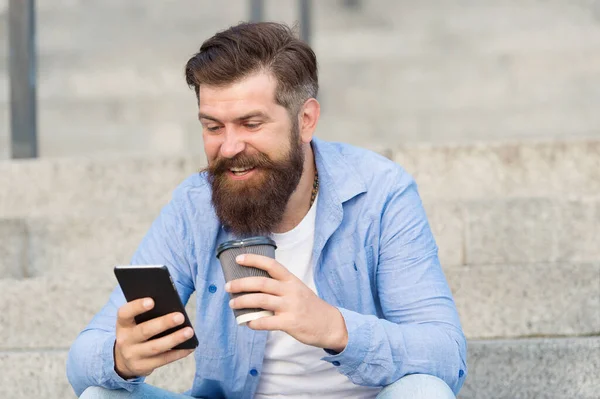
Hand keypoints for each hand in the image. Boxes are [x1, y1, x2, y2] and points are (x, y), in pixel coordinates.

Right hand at [114, 298, 194, 378]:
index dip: (137, 307)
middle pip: (144, 331)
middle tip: (180, 316)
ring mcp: (132, 355)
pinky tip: (190, 347)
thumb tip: (173, 308)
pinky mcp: (142, 367)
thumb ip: (148, 314)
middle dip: (163, 323)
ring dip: (174, 339)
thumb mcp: (135, 322)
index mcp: (123, 324)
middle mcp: (124, 340)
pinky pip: (163, 360)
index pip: (125, 313)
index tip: (152, 301)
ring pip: (156, 347)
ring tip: (189, 331)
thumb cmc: (137, 331)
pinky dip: (178, 353)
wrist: (123, 359)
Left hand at [225, 254, 347, 351]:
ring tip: (232, 303)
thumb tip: (252, 286)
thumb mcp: (297, 289)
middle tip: (228, 286)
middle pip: (261, 283)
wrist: (329, 324)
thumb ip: (279, 286)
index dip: (254, 260)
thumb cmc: (308, 306)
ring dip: (243, 302)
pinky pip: (268, 322)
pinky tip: (247, 323)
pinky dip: (255, 322)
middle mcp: (290, 291)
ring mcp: (291, 307)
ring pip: (261, 301)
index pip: (271, 265)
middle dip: (241, 284)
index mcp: (291, 280)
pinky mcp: (290, 323)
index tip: (238, 259)